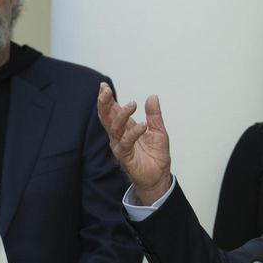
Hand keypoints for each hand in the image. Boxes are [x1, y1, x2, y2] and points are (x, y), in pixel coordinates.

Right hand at [96, 83, 172, 203]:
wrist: (159, 176)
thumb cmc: (155, 155)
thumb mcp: (158, 130)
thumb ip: (154, 115)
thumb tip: (152, 96)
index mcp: (125, 127)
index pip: (112, 111)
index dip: (107, 99)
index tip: (104, 86)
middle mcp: (119, 135)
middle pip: (106, 117)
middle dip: (104, 103)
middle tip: (105, 90)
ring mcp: (120, 146)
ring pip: (114, 128)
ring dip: (122, 115)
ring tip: (132, 104)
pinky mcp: (124, 156)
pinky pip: (126, 142)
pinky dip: (134, 132)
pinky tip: (143, 125)